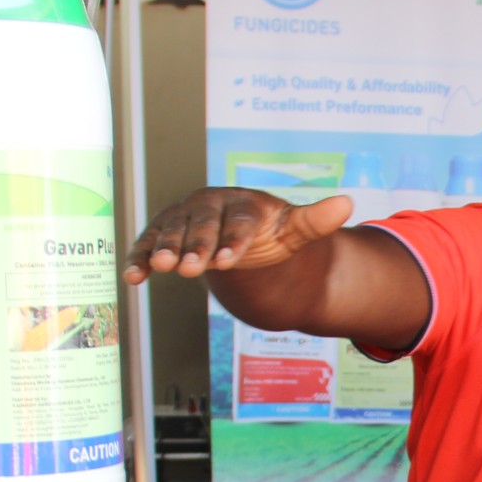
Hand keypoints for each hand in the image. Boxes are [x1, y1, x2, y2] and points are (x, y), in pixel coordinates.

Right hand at [123, 188, 352, 283]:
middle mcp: (208, 205)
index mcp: (241, 203)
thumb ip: (315, 220)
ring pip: (172, 233)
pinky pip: (149, 245)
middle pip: (201, 226)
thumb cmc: (268, 232)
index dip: (233, 241)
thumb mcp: (293, 229)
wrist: (239, 232)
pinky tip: (133, 278)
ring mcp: (183, 218)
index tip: (228, 260)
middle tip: (190, 268)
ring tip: (161, 268)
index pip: (239, 223)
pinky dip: (140, 259)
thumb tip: (348, 203)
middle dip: (195, 246)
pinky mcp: (163, 234)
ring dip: (165, 250)